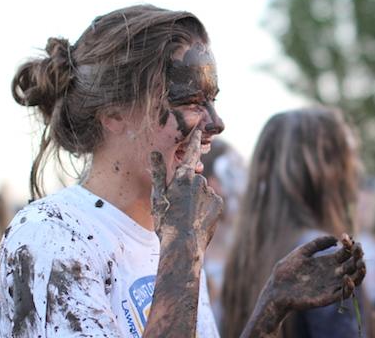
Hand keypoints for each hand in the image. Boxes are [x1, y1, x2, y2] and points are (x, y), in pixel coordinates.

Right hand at [149, 129, 222, 250]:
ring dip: (195, 199)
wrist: (183, 245)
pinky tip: (196, 220)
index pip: (191, 153)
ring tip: (185, 216)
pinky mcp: (219, 204)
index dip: (194, 140)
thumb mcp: (158, 197)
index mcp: (184, 176)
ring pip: (202, 191)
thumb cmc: (166, 221)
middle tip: (176, 207)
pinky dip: (204, 207)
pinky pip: (210, 202)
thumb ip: (158, 173)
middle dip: (187, 188)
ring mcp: (211, 192)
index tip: (199, 128)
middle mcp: (200, 180)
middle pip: (193, 179)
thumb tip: (155, 153)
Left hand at [266, 234, 365, 311]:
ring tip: (361, 264)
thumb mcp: (302, 252)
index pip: (346, 253)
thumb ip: (317, 244)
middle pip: (353, 265)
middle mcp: (333, 273)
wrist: (276, 289)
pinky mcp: (327, 298)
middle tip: (358, 249)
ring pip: (353, 280)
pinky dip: (348, 287)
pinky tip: (346, 277)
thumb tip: (336, 239)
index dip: (350, 245)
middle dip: (358, 256)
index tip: (346, 236)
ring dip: (360, 273)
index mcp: (328, 262)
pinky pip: (343, 294)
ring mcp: (331, 285)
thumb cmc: (287, 271)